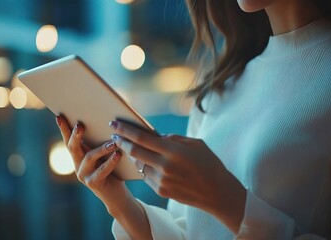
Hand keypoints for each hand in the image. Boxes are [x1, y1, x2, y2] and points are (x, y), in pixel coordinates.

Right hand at [56, 116, 153, 238]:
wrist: (116, 195)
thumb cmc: (112, 170)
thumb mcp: (105, 154)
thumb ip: (101, 141)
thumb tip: (109, 122)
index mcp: (78, 155)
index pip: (69, 139)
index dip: (63, 128)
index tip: (59, 116)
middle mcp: (77, 164)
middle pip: (73, 147)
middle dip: (75, 135)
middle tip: (80, 125)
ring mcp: (83, 175)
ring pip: (89, 158)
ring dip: (101, 149)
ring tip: (112, 142)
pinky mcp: (93, 184)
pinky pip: (101, 171)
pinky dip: (110, 162)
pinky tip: (118, 154)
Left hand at [109, 120, 246, 232]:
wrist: (217, 192)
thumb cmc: (209, 163)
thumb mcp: (195, 144)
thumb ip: (173, 139)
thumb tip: (155, 136)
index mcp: (174, 151)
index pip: (142, 138)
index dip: (126, 130)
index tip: (114, 124)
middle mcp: (165, 166)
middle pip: (134, 152)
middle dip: (121, 142)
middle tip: (113, 135)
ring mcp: (162, 180)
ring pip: (139, 165)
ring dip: (132, 155)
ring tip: (127, 147)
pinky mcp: (161, 191)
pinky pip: (146, 176)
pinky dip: (144, 167)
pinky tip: (143, 162)